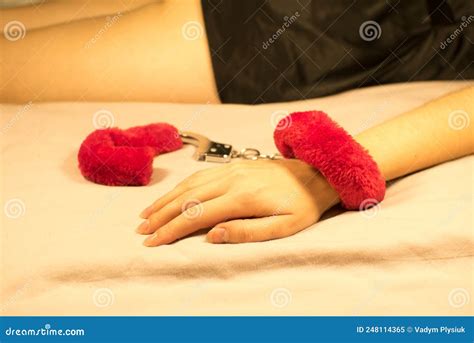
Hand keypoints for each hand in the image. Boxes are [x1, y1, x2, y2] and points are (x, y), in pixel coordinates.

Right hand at [136, 159, 338, 245]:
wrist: (315, 174)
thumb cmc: (302, 205)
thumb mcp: (284, 227)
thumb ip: (248, 232)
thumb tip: (212, 236)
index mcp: (243, 198)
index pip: (197, 215)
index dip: (171, 230)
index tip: (153, 242)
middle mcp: (232, 180)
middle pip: (186, 198)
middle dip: (161, 216)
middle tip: (142, 231)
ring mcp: (231, 169)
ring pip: (189, 184)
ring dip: (165, 200)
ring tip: (147, 214)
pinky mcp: (233, 165)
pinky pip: (199, 175)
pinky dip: (179, 186)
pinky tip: (170, 195)